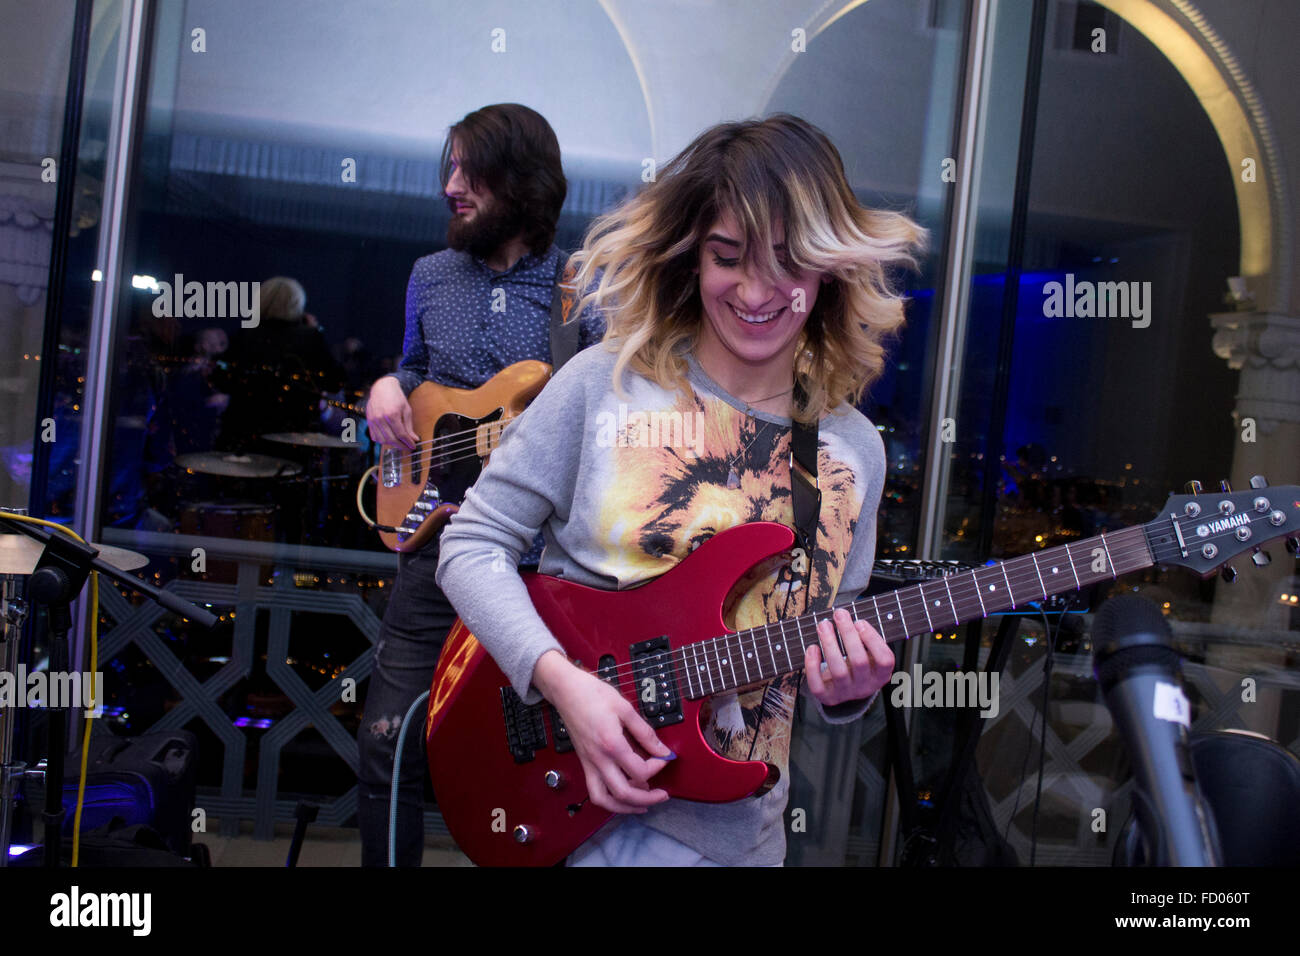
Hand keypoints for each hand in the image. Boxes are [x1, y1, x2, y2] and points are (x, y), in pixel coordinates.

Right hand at [365, 376, 417, 448]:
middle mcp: (380, 418)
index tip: (413, 446)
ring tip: (400, 444)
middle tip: (408, 448)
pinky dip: (382, 441)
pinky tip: (389, 440)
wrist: (382, 387)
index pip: (401, 434)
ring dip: (392, 445)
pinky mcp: (369, 421)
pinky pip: (375, 437)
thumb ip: (409, 426)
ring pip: (382, 440)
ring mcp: (373, 420)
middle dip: (401, 446)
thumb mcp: (406, 410)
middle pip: (391, 439)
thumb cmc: (396, 397)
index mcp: (392, 414)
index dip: (408, 442)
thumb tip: (414, 439)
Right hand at [533, 650, 671, 813]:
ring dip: (625, 807)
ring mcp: (589, 763)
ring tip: (642, 804)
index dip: (657, 767)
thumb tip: (662, 749)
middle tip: (662, 794)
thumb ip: (645, 732)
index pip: (639, 770)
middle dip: (647, 798)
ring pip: (605, 799)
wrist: (566, 690)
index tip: (664, 758)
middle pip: (623, 793)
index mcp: (611, 744)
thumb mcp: (625, 708)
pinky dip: (609, 800)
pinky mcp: (584, 763)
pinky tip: (622, 796)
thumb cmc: (592, 694)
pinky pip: (594, 791)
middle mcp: (598, 758)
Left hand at [804, 607, 892, 707]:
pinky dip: (813, 666)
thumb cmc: (857, 660)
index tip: (860, 622)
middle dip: (848, 635)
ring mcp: (846, 693)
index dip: (873, 640)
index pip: (885, 660)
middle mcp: (865, 686)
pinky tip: (812, 648)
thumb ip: (864, 636)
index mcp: (881, 674)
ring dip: (830, 644)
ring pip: (839, 671)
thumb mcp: (868, 651)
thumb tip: (846, 614)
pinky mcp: (827, 697)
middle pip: (859, 661)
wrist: (844, 688)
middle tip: (839, 613)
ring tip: (824, 625)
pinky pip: (818, 685)